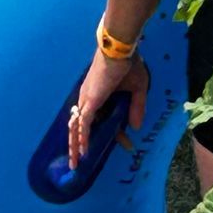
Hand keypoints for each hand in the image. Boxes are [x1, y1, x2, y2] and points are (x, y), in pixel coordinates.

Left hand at [68, 43, 149, 164]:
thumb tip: (136, 128)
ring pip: (77, 126)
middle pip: (85, 126)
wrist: (119, 49)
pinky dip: (83, 137)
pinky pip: (84, 123)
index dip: (114, 133)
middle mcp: (89, 98)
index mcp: (99, 95)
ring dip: (76, 145)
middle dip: (86, 145)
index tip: (126, 144)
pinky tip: (82, 151)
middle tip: (83, 163)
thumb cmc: (128, 64)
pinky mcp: (90, 100)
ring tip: (75, 163)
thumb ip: (137, 108)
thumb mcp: (138, 89)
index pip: (103, 120)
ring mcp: (88, 99)